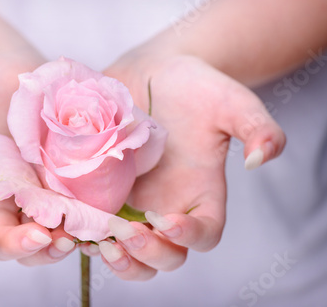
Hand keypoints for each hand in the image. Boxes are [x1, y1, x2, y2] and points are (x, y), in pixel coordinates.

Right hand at [0, 50, 75, 264]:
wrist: (3, 69)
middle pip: (3, 241)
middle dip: (19, 246)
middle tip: (38, 237)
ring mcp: (32, 192)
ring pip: (40, 234)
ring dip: (54, 244)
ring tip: (71, 238)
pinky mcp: (60, 180)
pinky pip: (70, 209)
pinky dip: (80, 220)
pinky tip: (92, 219)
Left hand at [100, 54, 285, 279]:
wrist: (153, 72)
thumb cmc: (195, 86)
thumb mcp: (229, 100)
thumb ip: (256, 127)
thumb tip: (261, 159)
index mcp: (200, 193)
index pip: (203, 232)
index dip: (188, 237)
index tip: (168, 221)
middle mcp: (166, 206)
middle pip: (163, 255)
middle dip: (146, 254)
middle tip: (127, 235)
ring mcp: (131, 201)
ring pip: (124, 250)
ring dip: (111, 254)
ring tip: (94, 240)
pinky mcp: (99, 189)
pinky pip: (90, 221)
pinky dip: (79, 229)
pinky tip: (66, 221)